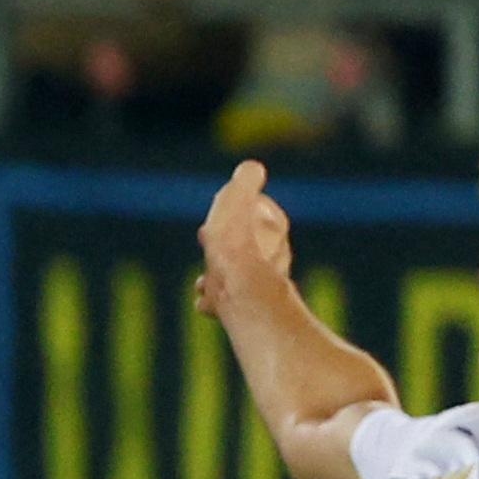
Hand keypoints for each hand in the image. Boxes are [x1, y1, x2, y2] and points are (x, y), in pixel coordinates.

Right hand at [194, 159, 291, 320]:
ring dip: (218, 275)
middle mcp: (276, 254)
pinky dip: (217, 300)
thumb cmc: (234, 244)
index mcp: (274, 226)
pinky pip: (231, 302)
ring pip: (237, 275)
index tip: (214, 220)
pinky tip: (205, 302)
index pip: (252, 213)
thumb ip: (245, 180)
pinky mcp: (251, 309)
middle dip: (223, 246)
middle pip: (245, 244)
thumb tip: (252, 169)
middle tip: (206, 243)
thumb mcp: (236, 198)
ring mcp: (264, 283)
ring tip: (203, 281)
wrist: (240, 291)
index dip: (231, 213)